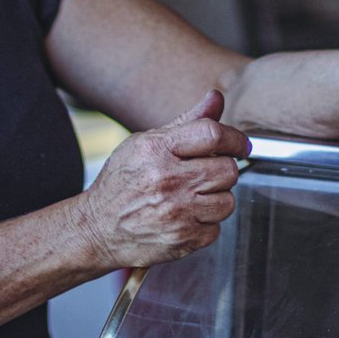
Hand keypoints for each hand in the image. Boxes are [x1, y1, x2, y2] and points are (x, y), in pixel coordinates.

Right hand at [73, 90, 250, 270]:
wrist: (97, 228)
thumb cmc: (122, 182)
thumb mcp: (145, 143)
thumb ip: (186, 121)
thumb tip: (216, 97)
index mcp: (157, 150)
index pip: (212, 135)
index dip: (235, 139)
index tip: (241, 145)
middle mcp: (167, 181)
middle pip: (227, 170)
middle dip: (223, 170)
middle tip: (206, 174)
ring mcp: (176, 213)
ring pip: (227, 201)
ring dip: (216, 199)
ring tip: (193, 197)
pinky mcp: (182, 240)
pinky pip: (216, 228)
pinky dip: (206, 224)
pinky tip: (185, 217)